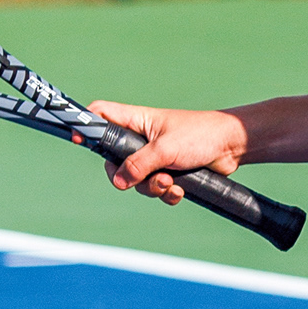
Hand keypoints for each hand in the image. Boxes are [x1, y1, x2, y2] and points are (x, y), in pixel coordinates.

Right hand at [89, 100, 248, 200]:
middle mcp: (141, 138)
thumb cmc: (200, 135)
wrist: (231, 147)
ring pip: (136, 180)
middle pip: (113, 160)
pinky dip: (166, 194)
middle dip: (128, 177)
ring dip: (152, 188)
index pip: (101, 114)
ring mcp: (154, 156)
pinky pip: (155, 190)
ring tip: (171, 183)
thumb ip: (139, 164)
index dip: (86, 125)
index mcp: (136, 121)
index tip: (77, 140)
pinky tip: (180, 190)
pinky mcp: (168, 171)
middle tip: (142, 179)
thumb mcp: (165, 149)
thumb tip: (118, 181)